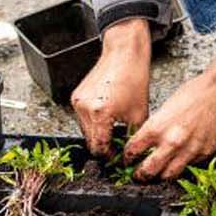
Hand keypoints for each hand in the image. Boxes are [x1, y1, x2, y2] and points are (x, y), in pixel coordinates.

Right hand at [71, 18, 153, 153]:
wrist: (123, 55)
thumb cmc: (133, 79)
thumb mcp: (138, 114)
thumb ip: (132, 137)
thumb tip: (131, 153)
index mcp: (100, 113)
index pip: (100, 147)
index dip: (110, 157)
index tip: (119, 160)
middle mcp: (84, 108)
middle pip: (90, 141)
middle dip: (104, 148)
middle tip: (117, 150)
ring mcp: (77, 102)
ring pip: (85, 131)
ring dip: (98, 136)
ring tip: (114, 134)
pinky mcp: (76, 97)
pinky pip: (83, 119)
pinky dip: (93, 123)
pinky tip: (107, 120)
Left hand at [125, 57, 215, 180]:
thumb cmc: (193, 93)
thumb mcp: (164, 108)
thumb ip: (155, 127)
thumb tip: (146, 140)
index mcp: (157, 127)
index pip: (133, 150)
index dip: (126, 157)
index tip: (125, 160)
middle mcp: (172, 142)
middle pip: (149, 170)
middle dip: (139, 176)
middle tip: (136, 176)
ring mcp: (189, 150)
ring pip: (169, 175)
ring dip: (159, 177)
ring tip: (155, 176)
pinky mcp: (205, 153)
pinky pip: (189, 166)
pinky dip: (181, 166)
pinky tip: (177, 163)